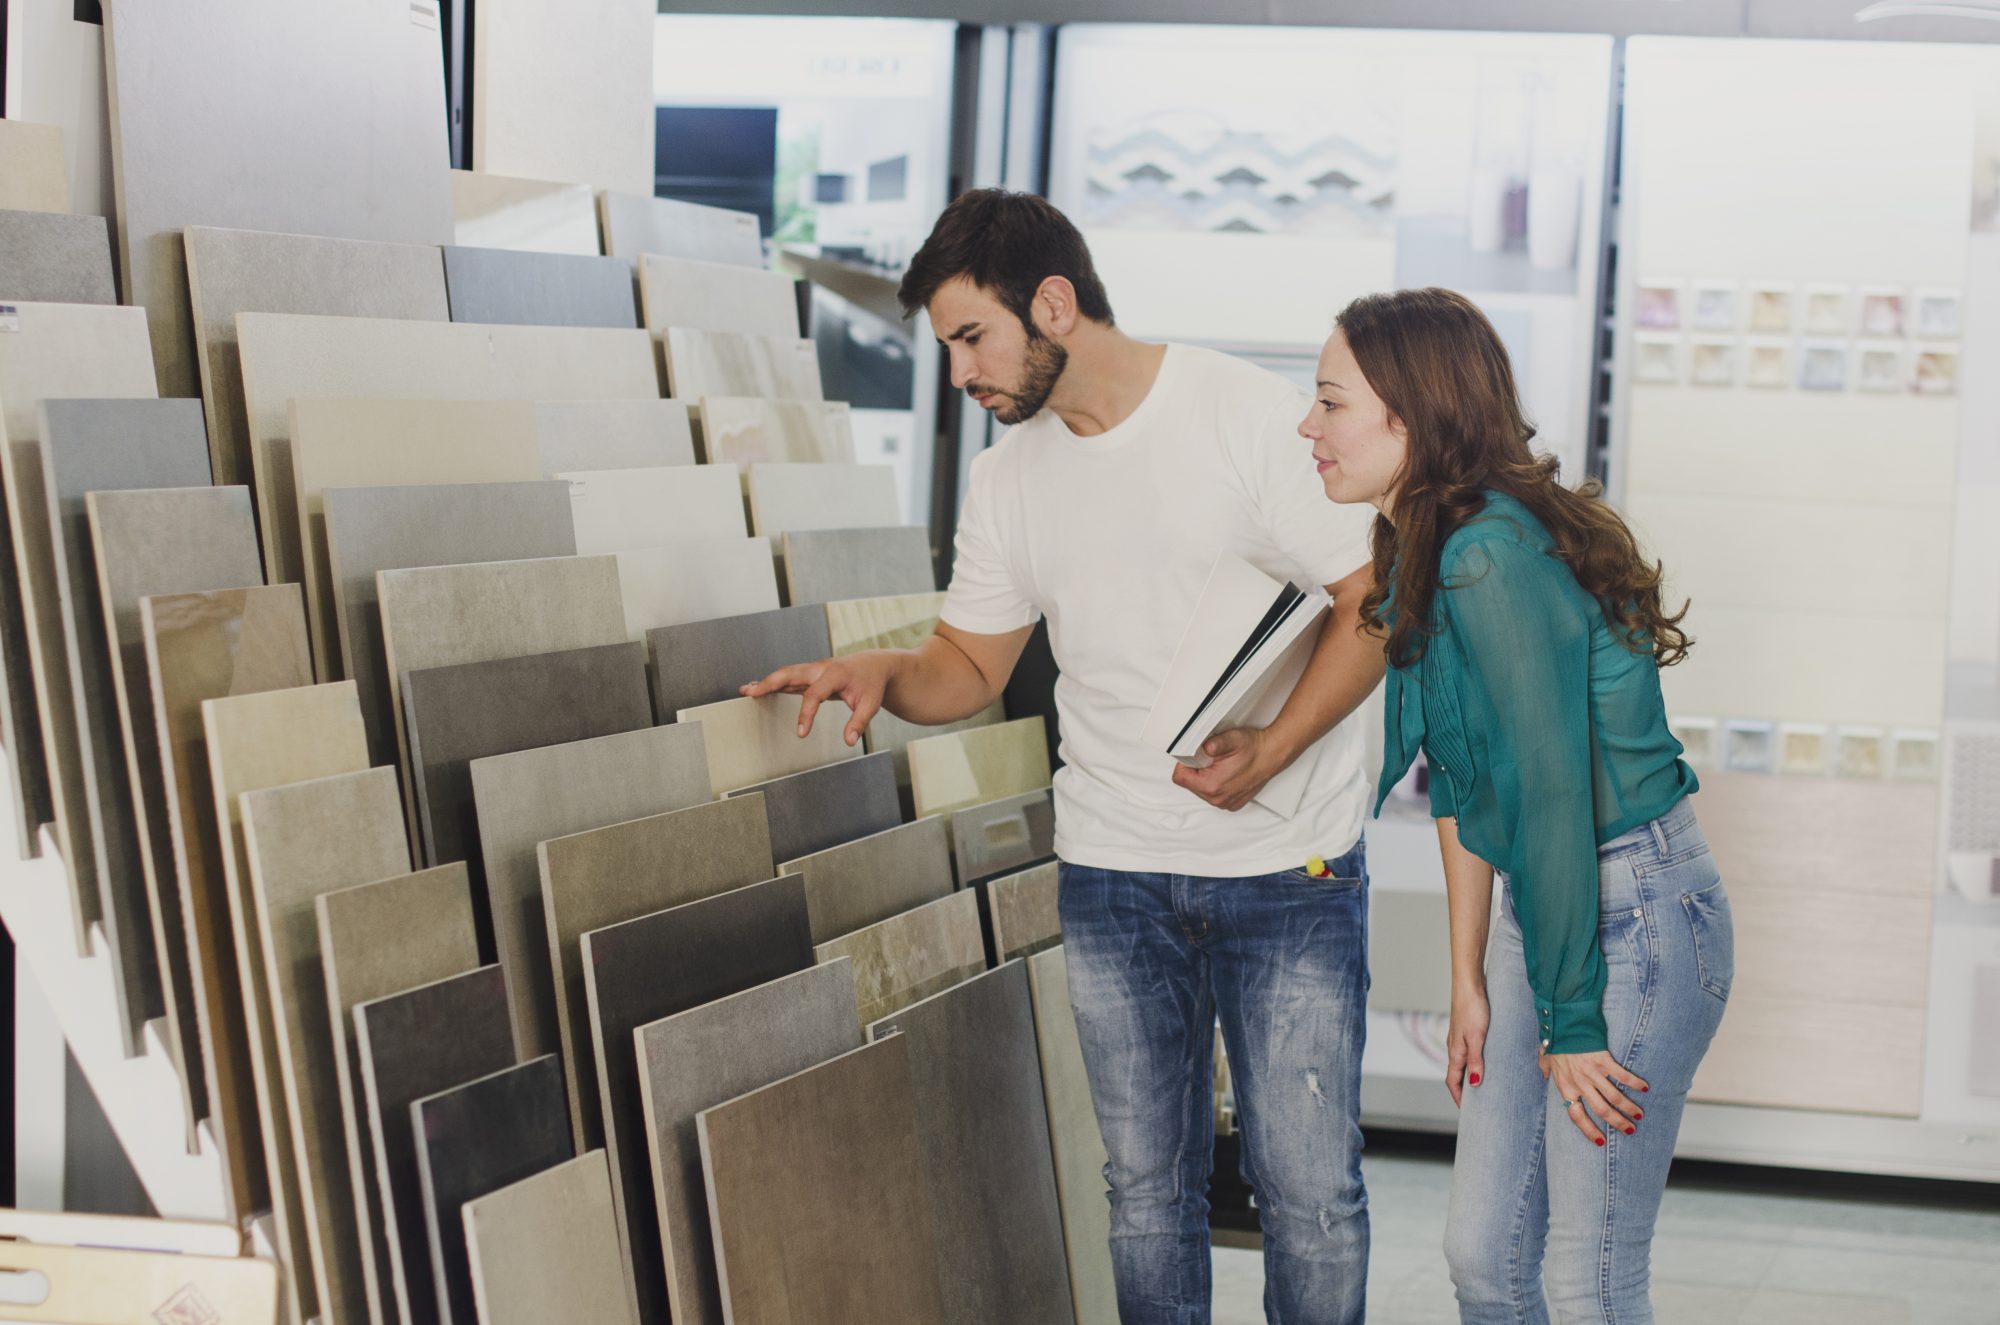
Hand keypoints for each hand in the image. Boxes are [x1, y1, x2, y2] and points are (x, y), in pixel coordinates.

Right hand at [740, 652, 895, 747]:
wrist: (874, 665)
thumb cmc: (871, 683)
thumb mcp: (871, 704)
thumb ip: (859, 722)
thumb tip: (848, 741)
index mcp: (835, 674)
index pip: (815, 694)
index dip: (806, 714)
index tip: (801, 734)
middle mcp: (820, 669)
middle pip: (791, 673)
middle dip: (769, 683)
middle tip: (751, 693)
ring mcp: (813, 670)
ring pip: (786, 673)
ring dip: (765, 682)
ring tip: (746, 691)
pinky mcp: (809, 675)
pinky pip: (788, 677)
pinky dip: (772, 683)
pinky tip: (757, 689)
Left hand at [1171, 727, 1284, 812]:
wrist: (1273, 755)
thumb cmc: (1255, 749)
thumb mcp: (1231, 739)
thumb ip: (1213, 744)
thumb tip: (1202, 747)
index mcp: (1212, 786)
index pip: (1180, 778)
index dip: (1184, 763)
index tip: (1194, 756)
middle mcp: (1218, 799)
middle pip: (1190, 784)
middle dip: (1197, 770)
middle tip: (1211, 759)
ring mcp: (1225, 803)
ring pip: (1201, 790)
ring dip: (1206, 777)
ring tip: (1221, 765)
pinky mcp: (1231, 803)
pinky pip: (1214, 795)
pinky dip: (1216, 783)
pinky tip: (1227, 773)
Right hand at [1445, 983, 1488, 1107]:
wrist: (1469, 983)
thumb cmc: (1472, 1008)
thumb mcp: (1477, 1037)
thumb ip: (1475, 1061)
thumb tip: (1475, 1084)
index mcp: (1455, 1051)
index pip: (1453, 1081)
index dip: (1459, 1097)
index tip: (1468, 1111)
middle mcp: (1455, 1046)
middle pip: (1456, 1073)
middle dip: (1464, 1089)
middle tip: (1477, 1102)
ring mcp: (1460, 1037)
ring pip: (1462, 1062)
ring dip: (1470, 1074)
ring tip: (1484, 1084)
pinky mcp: (1467, 1028)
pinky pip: (1469, 1051)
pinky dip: (1475, 1061)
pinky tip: (1486, 1058)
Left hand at [1540, 1049, 1648, 1145]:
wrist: (1562, 1021)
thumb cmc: (1554, 1039)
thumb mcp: (1545, 1057)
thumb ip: (1545, 1068)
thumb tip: (1544, 1075)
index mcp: (1565, 1086)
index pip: (1576, 1116)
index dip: (1588, 1130)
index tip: (1600, 1141)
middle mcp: (1580, 1083)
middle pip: (1602, 1110)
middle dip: (1618, 1123)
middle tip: (1630, 1130)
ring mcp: (1592, 1073)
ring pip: (1614, 1098)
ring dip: (1629, 1108)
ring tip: (1639, 1115)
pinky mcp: (1603, 1060)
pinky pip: (1621, 1077)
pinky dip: (1634, 1083)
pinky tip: (1644, 1088)